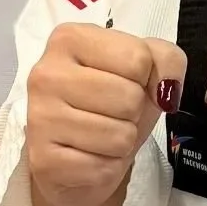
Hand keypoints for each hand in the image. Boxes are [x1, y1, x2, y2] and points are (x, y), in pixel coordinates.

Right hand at [26, 23, 185, 205]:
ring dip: (122, 141)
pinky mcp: (42, 161)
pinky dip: (107, 167)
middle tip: (113, 113)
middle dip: (134, 111)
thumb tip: (166, 91)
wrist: (76, 156)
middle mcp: (47, 73)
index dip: (146, 77)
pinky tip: (88, 157)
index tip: (128, 82)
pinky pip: (103, 167)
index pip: (138, 57)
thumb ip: (166, 60)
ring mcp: (40, 117)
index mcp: (70, 37)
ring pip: (119, 135)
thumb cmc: (111, 103)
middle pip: (129, 97)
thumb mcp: (144, 68)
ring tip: (101, 135)